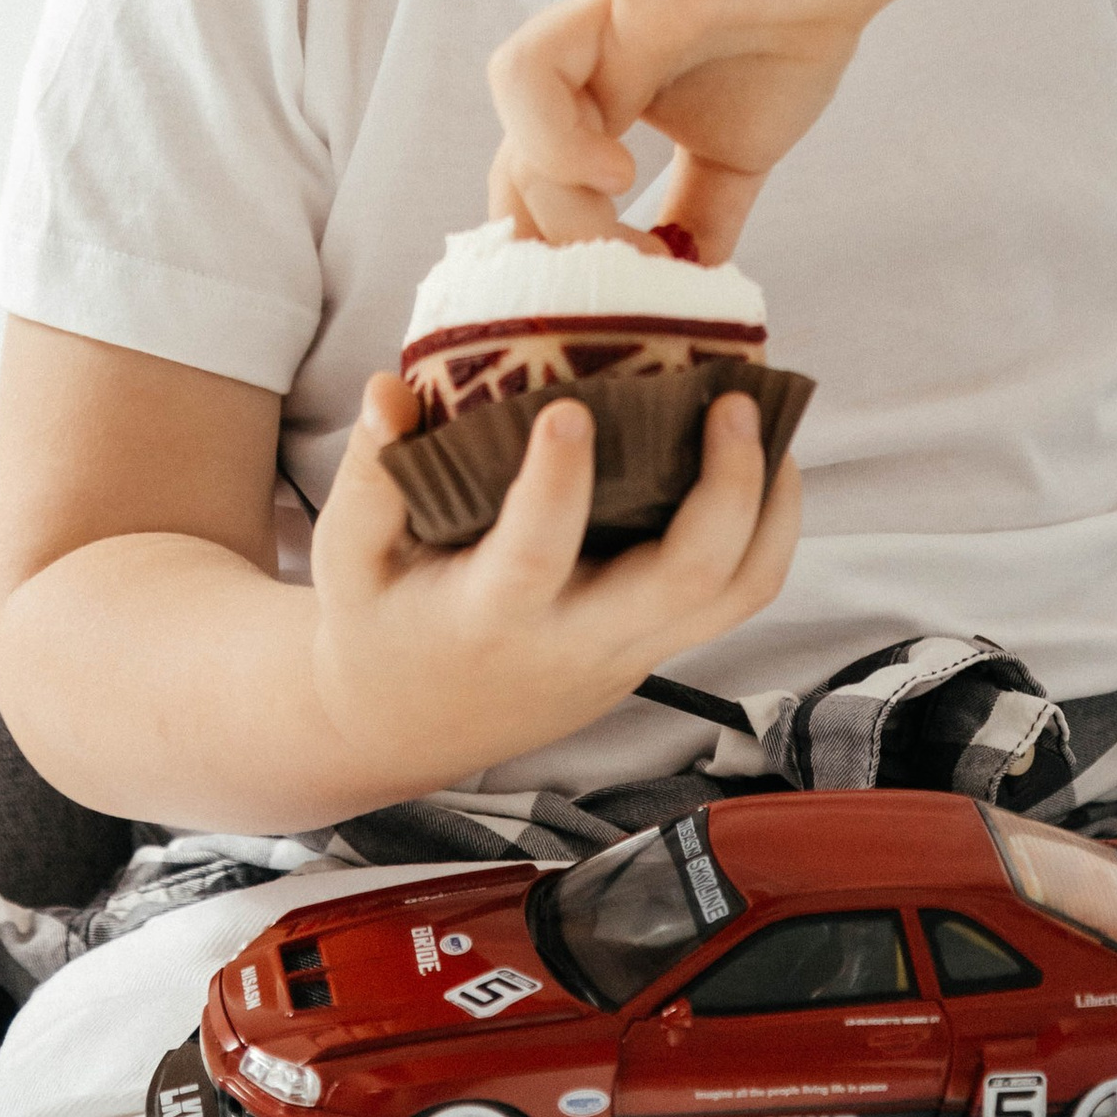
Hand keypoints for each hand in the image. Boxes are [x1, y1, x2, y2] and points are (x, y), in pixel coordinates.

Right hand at [304, 374, 798, 799]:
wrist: (408, 729)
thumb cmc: (380, 625)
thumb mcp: (348, 559)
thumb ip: (369, 476)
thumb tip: (392, 388)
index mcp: (489, 619)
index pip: (534, 558)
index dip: (554, 486)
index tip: (567, 408)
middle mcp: (575, 643)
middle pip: (685, 583)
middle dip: (726, 487)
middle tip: (731, 397)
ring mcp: (628, 651)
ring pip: (736, 596)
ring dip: (769, 508)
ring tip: (767, 418)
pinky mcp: (653, 647)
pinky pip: (734, 597)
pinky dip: (765, 529)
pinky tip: (762, 461)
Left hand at [471, 0, 906, 256]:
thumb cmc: (781, 41)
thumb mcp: (735, 156)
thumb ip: (698, 222)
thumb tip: (681, 299)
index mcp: (595, 107)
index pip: (532, 196)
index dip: (554, 266)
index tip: (619, 306)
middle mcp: (588, 61)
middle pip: (518, 158)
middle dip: (560, 233)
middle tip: (629, 266)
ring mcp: (620, 9)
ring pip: (525, 74)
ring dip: (552, 145)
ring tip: (614, 176)